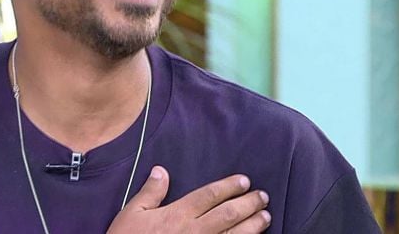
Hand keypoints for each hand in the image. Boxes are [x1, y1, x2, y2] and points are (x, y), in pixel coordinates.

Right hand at [107, 166, 270, 232]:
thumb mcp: (132, 214)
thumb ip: (150, 192)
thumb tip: (161, 170)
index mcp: (179, 214)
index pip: (210, 195)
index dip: (229, 187)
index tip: (245, 181)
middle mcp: (195, 231)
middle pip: (228, 214)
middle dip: (248, 204)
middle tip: (263, 196)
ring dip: (253, 226)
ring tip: (266, 217)